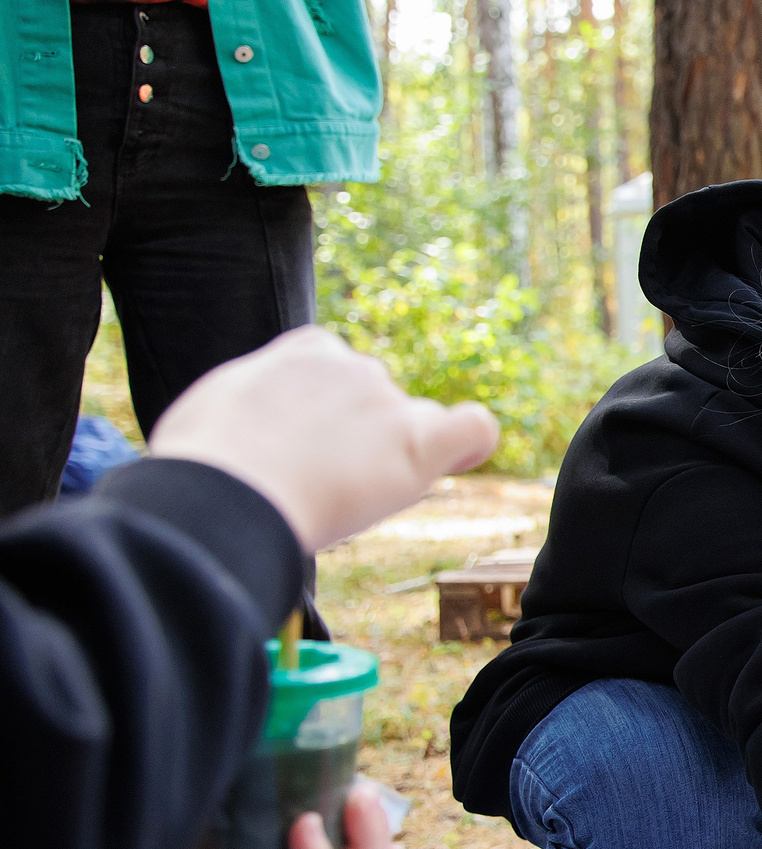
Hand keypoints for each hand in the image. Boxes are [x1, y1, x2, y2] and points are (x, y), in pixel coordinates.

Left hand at [121, 783, 401, 848]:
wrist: (93, 836)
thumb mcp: (240, 788)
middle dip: (376, 844)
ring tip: (349, 803)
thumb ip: (280, 774)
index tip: (374, 799)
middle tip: (366, 798)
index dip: (377, 845)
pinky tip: (300, 827)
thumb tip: (320, 721)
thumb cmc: (158, 806)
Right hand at [148, 328, 499, 552]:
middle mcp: (355, 367)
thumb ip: (255, 408)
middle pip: (378, 404)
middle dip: (359, 441)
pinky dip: (470, 445)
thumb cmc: (200, 463)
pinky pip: (474, 430)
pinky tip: (450, 463)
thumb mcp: (214, 411)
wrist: (221, 490)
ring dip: (391, 459)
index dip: (331, 409)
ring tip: (343, 497)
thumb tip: (257, 430)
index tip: (309, 443)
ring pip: (415, 427)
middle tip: (317, 486)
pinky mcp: (417, 443)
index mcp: (304, 351)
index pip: (339, 369)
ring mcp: (389, 402)